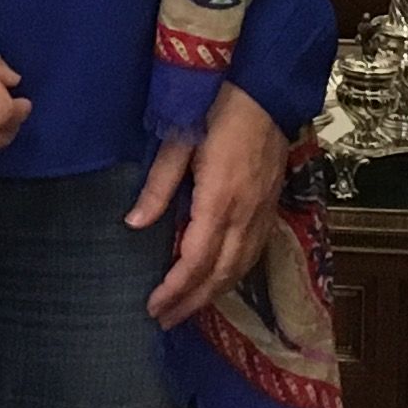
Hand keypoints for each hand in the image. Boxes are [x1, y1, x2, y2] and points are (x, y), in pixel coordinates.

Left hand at [131, 83, 288, 326]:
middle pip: (219, 274)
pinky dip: (234, 274)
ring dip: (213, 294)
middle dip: (191, 302)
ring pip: (240, 268)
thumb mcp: (179, 138)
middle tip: (165, 320)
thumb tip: (134, 223)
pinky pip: (254, 253)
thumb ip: (159, 184)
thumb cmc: (218, 105)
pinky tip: (219, 279)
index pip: (194, 260)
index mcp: (220, 199)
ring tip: (187, 308)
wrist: (266, 87)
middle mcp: (245, 214)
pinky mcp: (272, 206)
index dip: (174, 289)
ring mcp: (263, 212)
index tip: (153, 307)